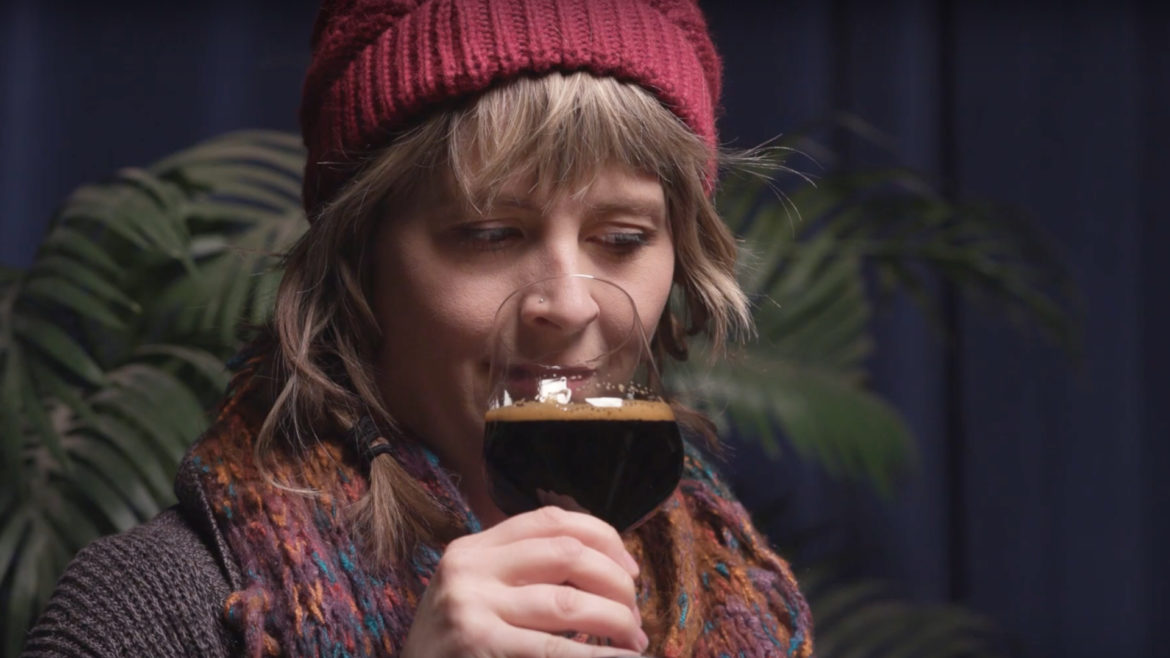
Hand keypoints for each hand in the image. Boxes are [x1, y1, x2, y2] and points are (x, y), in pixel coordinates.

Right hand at [400, 506, 648, 656]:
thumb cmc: (453, 647)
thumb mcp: (474, 594)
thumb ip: (522, 573)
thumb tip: (605, 567)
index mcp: (472, 549)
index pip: (550, 520)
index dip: (602, 537)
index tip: (629, 568)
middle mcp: (469, 570)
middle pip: (567, 553)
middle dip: (615, 580)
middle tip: (635, 610)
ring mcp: (472, 609)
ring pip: (569, 603)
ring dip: (616, 620)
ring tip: (635, 638)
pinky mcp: (480, 647)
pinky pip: (557, 649)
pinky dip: (600, 656)